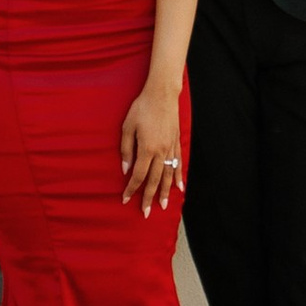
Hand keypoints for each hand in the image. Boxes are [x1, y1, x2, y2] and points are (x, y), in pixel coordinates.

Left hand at [120, 78, 184, 216]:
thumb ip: (126, 149)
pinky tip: (180, 187)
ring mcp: (170, 147)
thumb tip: (125, 169)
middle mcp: (160, 151)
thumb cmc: (142, 107)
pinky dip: (178, 176)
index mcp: (146, 149)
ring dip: (165, 192)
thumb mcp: (127, 126)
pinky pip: (178, 163)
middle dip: (148, 197)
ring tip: (163, 206)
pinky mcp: (177, 142)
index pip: (138, 175)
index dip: (131, 189)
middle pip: (154, 180)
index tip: (125, 199)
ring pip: (168, 174)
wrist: (162, 93)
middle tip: (145, 213)